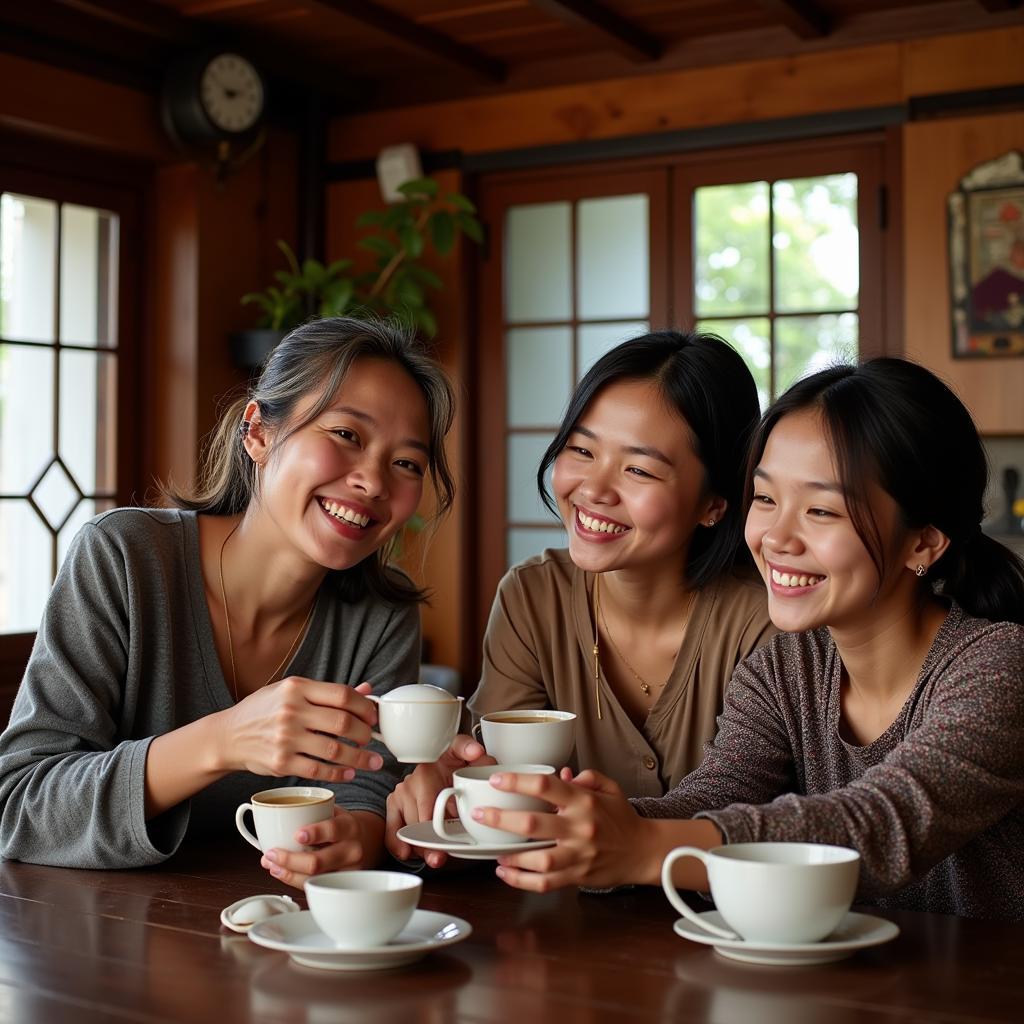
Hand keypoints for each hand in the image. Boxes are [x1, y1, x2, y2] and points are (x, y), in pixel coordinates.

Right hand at [219, 678, 382, 782]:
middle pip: (343, 723)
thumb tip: (367, 689)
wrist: (227, 736)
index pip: (342, 695)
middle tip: (372, 740)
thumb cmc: (264, 710)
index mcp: (296, 688)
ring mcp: (285, 738)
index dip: (365, 707)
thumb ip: (328, 693)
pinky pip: (318, 770)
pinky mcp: (280, 763)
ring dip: (360, 758)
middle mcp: (291, 711)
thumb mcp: (292, 691)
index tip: (374, 717)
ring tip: (373, 761)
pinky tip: (349, 773)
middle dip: (365, 734)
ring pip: (334, 750)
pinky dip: (338, 773)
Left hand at [261, 806, 364, 889]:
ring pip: (313, 879)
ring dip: (288, 873)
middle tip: (272, 854)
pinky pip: (314, 887)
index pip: (333, 830)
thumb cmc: (343, 827)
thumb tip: (276, 813)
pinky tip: (284, 873)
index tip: (297, 835)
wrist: (366, 841)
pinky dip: (295, 881)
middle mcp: (351, 850)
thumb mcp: (335, 812)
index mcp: (349, 827)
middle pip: (318, 862)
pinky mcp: (339, 886)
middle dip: (290, 860)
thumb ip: (312, 812)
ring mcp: (347, 872)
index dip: (315, 833)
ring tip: (272, 865)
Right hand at [384, 734, 492, 866]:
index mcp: (426, 771)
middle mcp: (410, 783)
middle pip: (417, 822)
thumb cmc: (452, 758)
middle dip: (430, 841)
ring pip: (406, 829)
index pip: (426, 806)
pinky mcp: (394, 805)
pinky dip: (397, 844)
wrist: (441, 760)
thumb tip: (475, 752)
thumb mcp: (462, 750)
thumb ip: (469, 749)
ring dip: (419, 847)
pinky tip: (406, 853)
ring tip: (434, 857)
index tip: (443, 840)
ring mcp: (400, 795)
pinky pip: (391, 829)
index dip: (435, 826)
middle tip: (440, 856)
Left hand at [474, 768, 658, 891]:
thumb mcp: (609, 788)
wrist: (644, 851)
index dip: (518, 782)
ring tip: (492, 850)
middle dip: (501, 819)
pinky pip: (546, 883)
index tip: (497, 779)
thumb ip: (586, 776)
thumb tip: (562, 774)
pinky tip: (506, 873)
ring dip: (511, 856)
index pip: (546, 786)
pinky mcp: (577, 876)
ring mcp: (578, 855)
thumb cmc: (621, 818)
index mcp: (583, 801)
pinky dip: (522, 881)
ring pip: (538, 859)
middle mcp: (579, 827)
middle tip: (480, 814)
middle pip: (533, 823)